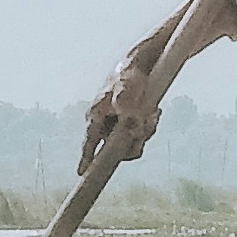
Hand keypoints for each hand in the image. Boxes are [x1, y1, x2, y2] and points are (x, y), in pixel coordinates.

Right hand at [78, 18, 176, 176]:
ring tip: (152, 113)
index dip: (86, 159)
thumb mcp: (128, 92)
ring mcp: (118, 122)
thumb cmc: (130, 74)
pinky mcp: (130, 120)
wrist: (143, 62)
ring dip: (145, 131)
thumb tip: (132, 132)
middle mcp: (104, 123)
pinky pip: (140, 132)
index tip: (82, 174)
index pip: (89, 143)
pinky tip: (154, 111)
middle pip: (117, 148)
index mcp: (96, 116)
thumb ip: (128, 112)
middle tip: (146, 125)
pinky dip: (149, 124)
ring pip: (131, 140)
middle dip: (134, 140)